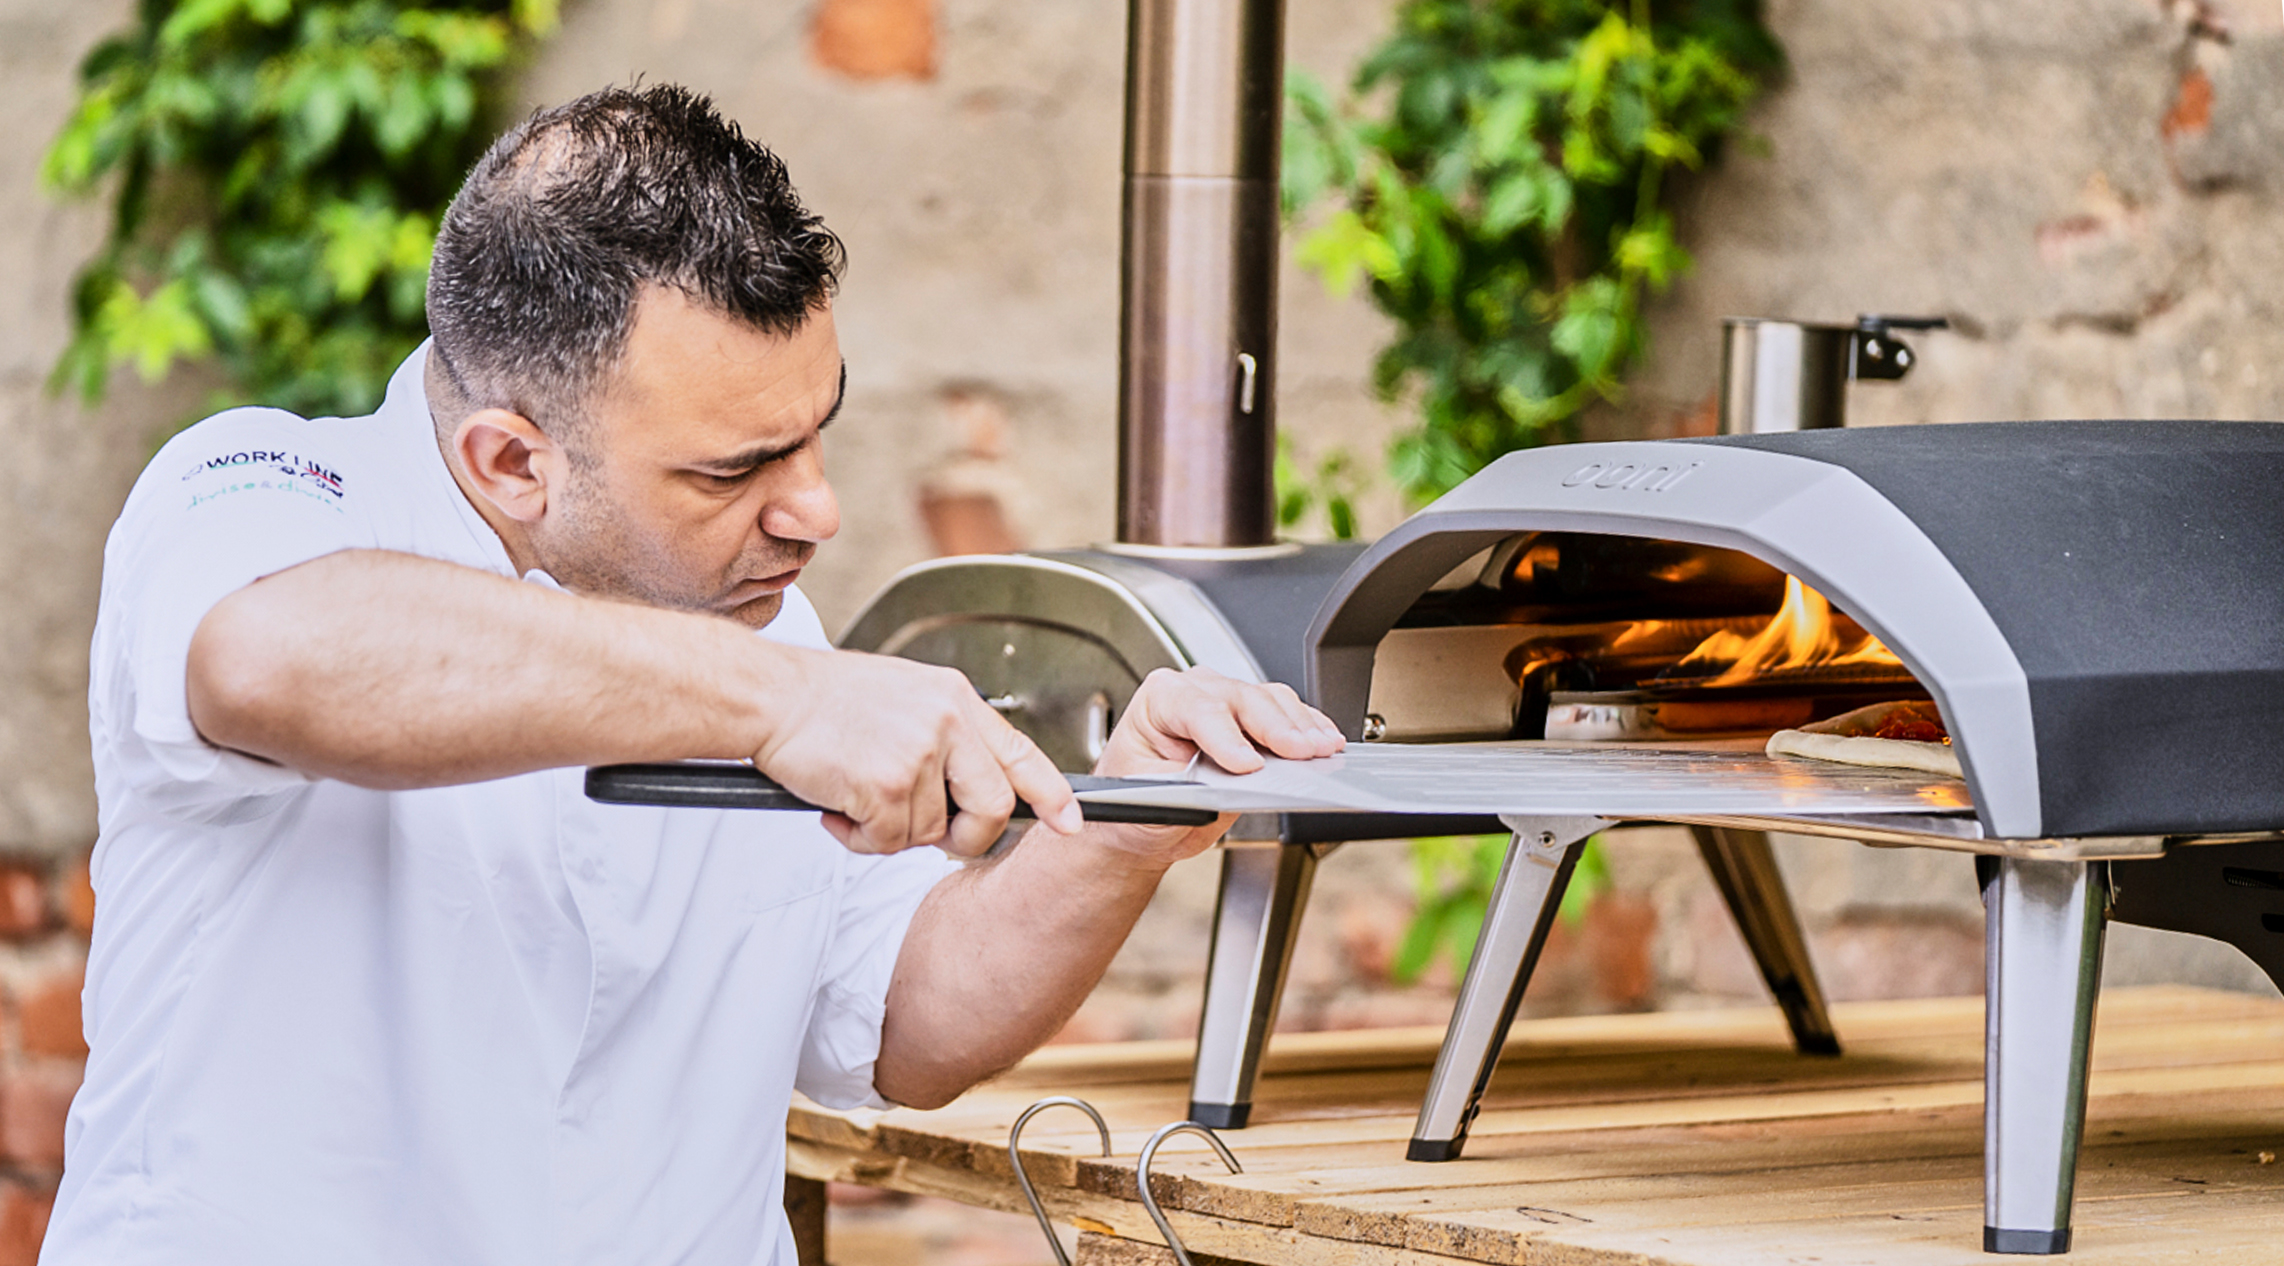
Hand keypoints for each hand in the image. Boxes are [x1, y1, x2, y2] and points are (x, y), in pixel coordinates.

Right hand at [749, 648, 1081, 857]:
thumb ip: (946, 736)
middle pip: (993, 808)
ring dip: (890, 832)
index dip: (1053, 795)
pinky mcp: (885, 783)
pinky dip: (859, 837)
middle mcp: (946, 722)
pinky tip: (837, 806)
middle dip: (966, 839)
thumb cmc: (826, 701)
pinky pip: (888, 841)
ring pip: (930, 832)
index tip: (1071, 822)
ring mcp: (918, 753)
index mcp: (956, 699)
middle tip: (930, 837)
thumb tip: (969, 789)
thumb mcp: (906, 697)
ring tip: (855, 798)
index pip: (1023, 753)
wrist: (768, 695)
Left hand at [1086, 668, 1345, 865]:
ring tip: (1322, 749)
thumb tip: (1232, 784)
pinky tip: (1323, 741)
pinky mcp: (1252, 718)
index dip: (1226, 736)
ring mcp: (1226, 700)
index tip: (1247, 765)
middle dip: (1276, 726)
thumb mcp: (1152, 803)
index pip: (1198, 709)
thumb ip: (1192, 790)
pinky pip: (1286, 711)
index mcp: (1159, 700)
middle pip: (1242, 699)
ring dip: (1300, 726)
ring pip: (1270, 700)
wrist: (1141, 819)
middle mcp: (1193, 691)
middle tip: (1302, 752)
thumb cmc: (1136, 805)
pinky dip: (1308, 727)